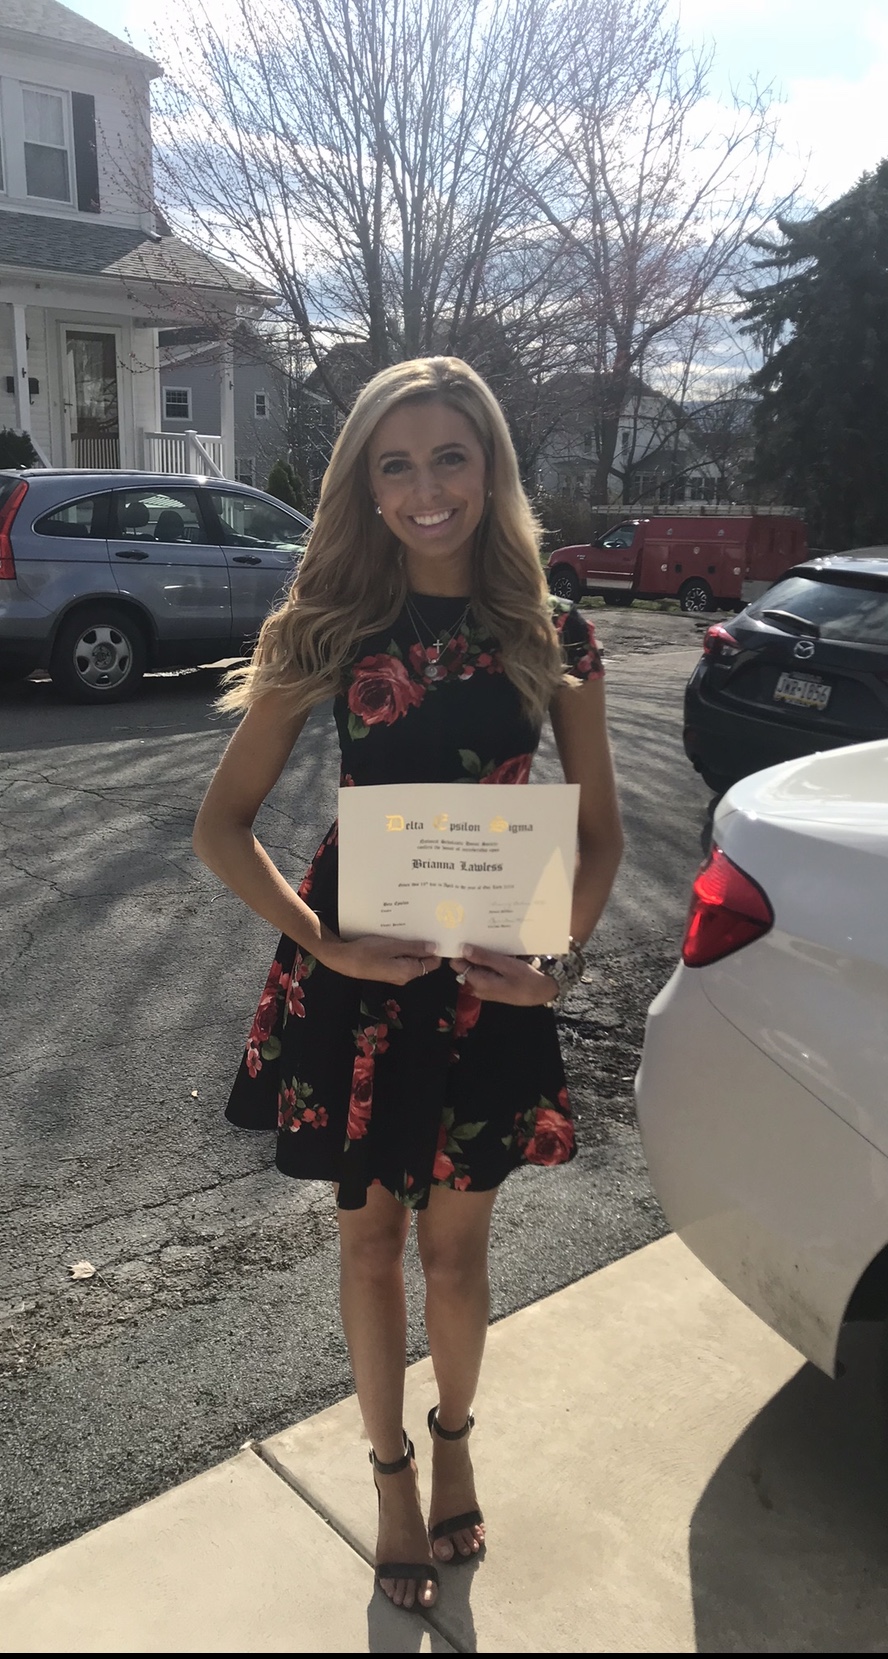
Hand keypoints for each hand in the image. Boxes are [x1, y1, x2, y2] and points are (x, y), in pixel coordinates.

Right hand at [320, 934, 441, 984]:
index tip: (436, 934)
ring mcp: (395, 974)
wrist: (343, 959)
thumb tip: (434, 948)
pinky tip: (398, 936)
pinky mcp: (387, 969)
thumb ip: (414, 948)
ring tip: (411, 929)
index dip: (436, 949)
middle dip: (424, 946)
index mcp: (408, 972)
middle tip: (424, 927)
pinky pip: (400, 959)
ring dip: (412, 946)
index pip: (432, 963)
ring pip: (411, 959)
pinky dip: (402, 948)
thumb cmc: (367, 952)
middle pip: (422, 961)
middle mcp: (404, 976)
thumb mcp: (393, 946)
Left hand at [448, 943, 556, 1006]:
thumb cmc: (526, 979)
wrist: (543, 993)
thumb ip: (484, 958)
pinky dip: (487, 963)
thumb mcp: (506, 965)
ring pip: (475, 968)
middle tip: (479, 936)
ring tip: (489, 942)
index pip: (457, 965)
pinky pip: (483, 972)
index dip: (459, 951)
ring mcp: (485, 989)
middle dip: (471, 952)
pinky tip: (497, 953)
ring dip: (480, 957)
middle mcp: (478, 988)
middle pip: (465, 966)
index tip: (465, 937)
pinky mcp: (492, 987)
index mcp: (478, 982)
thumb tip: (463, 949)